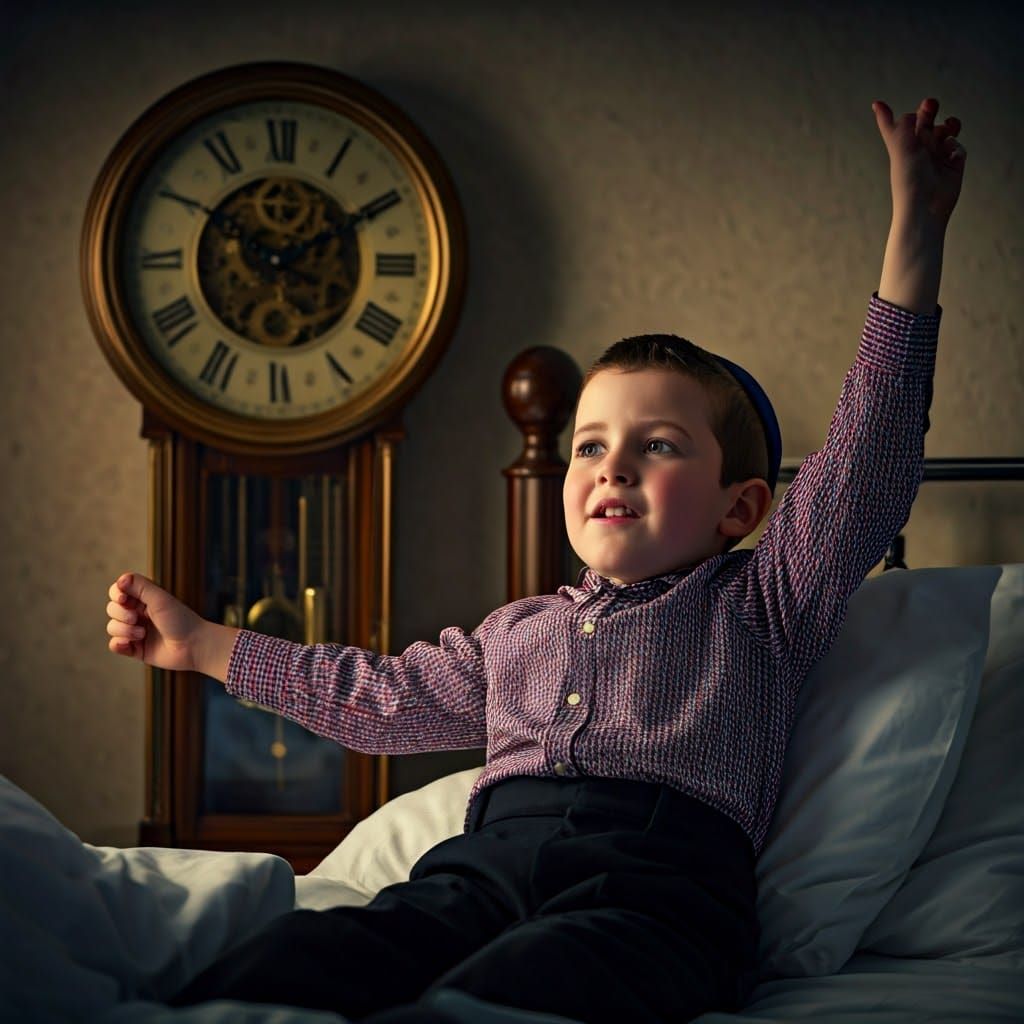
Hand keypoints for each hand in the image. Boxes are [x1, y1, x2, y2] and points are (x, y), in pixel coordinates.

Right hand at [106, 572, 204, 671]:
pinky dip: (118, 644)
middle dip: (120, 614)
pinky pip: (115, 645)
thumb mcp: (160, 599)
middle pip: (112, 609)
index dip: (116, 594)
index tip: (123, 598)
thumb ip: (140, 587)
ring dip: (123, 630)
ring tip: (142, 634)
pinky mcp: (136, 649)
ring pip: (113, 627)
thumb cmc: (180, 620)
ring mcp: (137, 631)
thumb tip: (121, 579)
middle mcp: (139, 613)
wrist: (193, 646)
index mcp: (145, 599)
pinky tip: (128, 644)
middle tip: (135, 618)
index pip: (119, 591)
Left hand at [872, 97, 966, 227]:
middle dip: (929, 110)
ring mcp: (936, 155)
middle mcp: (918, 149)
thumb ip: (902, 126)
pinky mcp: (953, 164)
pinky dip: (957, 149)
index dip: (886, 116)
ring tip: (948, 129)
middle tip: (931, 105)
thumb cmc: (910, 178)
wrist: (926, 206)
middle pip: (926, 120)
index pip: (895, 126)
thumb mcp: (902, 148)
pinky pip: (958, 147)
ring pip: (946, 130)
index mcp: (901, 145)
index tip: (878, 105)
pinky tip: (953, 158)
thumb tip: (893, 109)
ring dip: (949, 126)